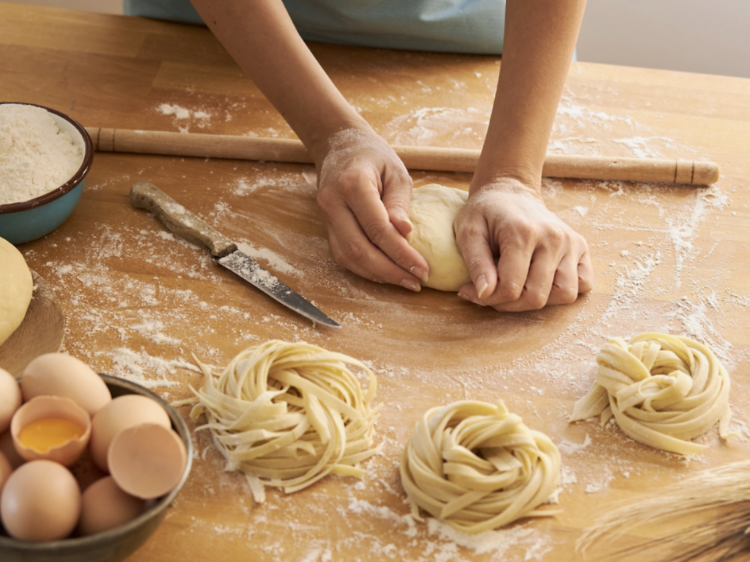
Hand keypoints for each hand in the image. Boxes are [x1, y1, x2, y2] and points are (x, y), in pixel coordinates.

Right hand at [315, 128, 428, 289]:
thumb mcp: (396, 171)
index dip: (401, 253)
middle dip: (390, 271)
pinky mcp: (326, 225)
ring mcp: (325, 215)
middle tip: (416, 281)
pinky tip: (386, 273)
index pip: (378, 228)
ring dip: (377, 274)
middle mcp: (333, 202)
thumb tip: (405, 233)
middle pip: (359, 248)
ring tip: (404, 281)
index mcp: (353, 184)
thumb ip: (399, 203)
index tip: (423, 268)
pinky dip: (364, 268)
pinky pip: (342, 254)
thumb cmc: (373, 155)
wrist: (339, 145)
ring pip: (348, 256)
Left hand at [454, 178, 592, 310]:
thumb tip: (484, 293)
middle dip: (509, 304)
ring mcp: (571, 242)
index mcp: (523, 233)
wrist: (509, 191)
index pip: (511, 288)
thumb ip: (476, 264)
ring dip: (538, 300)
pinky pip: (583, 283)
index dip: (489, 298)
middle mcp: (553, 237)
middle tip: (492, 292)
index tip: (471, 291)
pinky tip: (541, 281)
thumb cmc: (485, 213)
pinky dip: (563, 290)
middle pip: (537, 297)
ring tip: (518, 287)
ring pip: (564, 295)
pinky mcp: (581, 246)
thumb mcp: (468, 233)